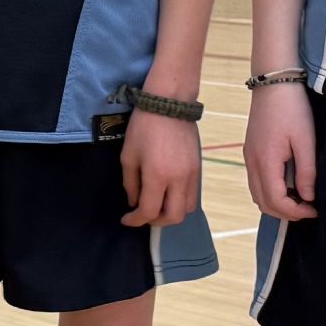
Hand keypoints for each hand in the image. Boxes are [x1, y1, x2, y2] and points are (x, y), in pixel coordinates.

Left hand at [119, 105, 202, 227]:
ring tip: (157, 205)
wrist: (170, 104)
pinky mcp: (198, 168)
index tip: (126, 219)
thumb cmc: (143, 127)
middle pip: (174, 217)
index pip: (150, 211)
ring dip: (171, 213)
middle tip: (143, 215)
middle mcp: (179, 180)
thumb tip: (134, 202)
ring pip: (187, 209)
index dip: (136, 221)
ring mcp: (192, 175)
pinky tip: (167, 192)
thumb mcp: (128, 156)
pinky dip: (180, 201)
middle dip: (157, 222)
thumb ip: (130, 183)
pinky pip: (192, 195)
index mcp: (158, 176)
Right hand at [242, 85, 317, 220]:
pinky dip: (270, 191)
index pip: (276, 201)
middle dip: (285, 213)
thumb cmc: (292, 108)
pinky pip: (255, 181)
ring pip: (257, 194)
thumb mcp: (306, 140)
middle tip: (308, 210)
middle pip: (263, 203)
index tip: (314, 210)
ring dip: (276, 203)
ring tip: (299, 199)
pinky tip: (287, 185)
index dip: (296, 212)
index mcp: (266, 161)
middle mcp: (252, 163)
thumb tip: (307, 197)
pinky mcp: (250, 151)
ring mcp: (248, 157)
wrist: (273, 82)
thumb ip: (306, 172)